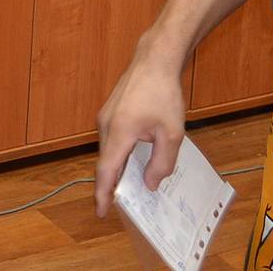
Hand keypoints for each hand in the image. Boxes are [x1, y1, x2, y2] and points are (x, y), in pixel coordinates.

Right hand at [93, 40, 187, 217]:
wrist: (154, 60)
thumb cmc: (164, 94)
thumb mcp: (171, 133)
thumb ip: (162, 163)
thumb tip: (150, 183)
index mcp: (119, 133)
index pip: (106, 171)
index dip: (103, 193)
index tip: (101, 211)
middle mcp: (106, 125)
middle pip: (105, 162)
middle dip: (111, 184)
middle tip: (122, 204)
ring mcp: (105, 117)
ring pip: (108, 150)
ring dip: (116, 168)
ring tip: (129, 185)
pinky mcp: (110, 111)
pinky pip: (111, 139)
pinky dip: (118, 154)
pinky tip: (133, 158)